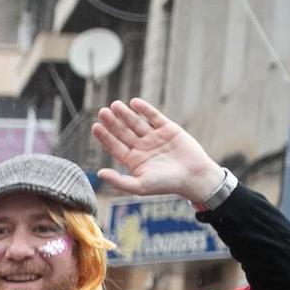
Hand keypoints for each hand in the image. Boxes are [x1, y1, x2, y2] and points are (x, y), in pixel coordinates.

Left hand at [91, 99, 224, 202]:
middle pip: (123, 132)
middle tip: (101, 112)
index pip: (115, 146)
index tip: (95, 127)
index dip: (105, 137)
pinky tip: (134, 102)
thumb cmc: (166, 185)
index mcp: (133, 160)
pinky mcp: (168, 129)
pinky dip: (145, 109)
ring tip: (114, 105)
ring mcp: (155, 137)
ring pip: (136, 123)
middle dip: (112, 122)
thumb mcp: (139, 186)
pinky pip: (154, 117)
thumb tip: (99, 173)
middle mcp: (142, 147)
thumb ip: (118, 181)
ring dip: (125, 114)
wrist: (194, 177)